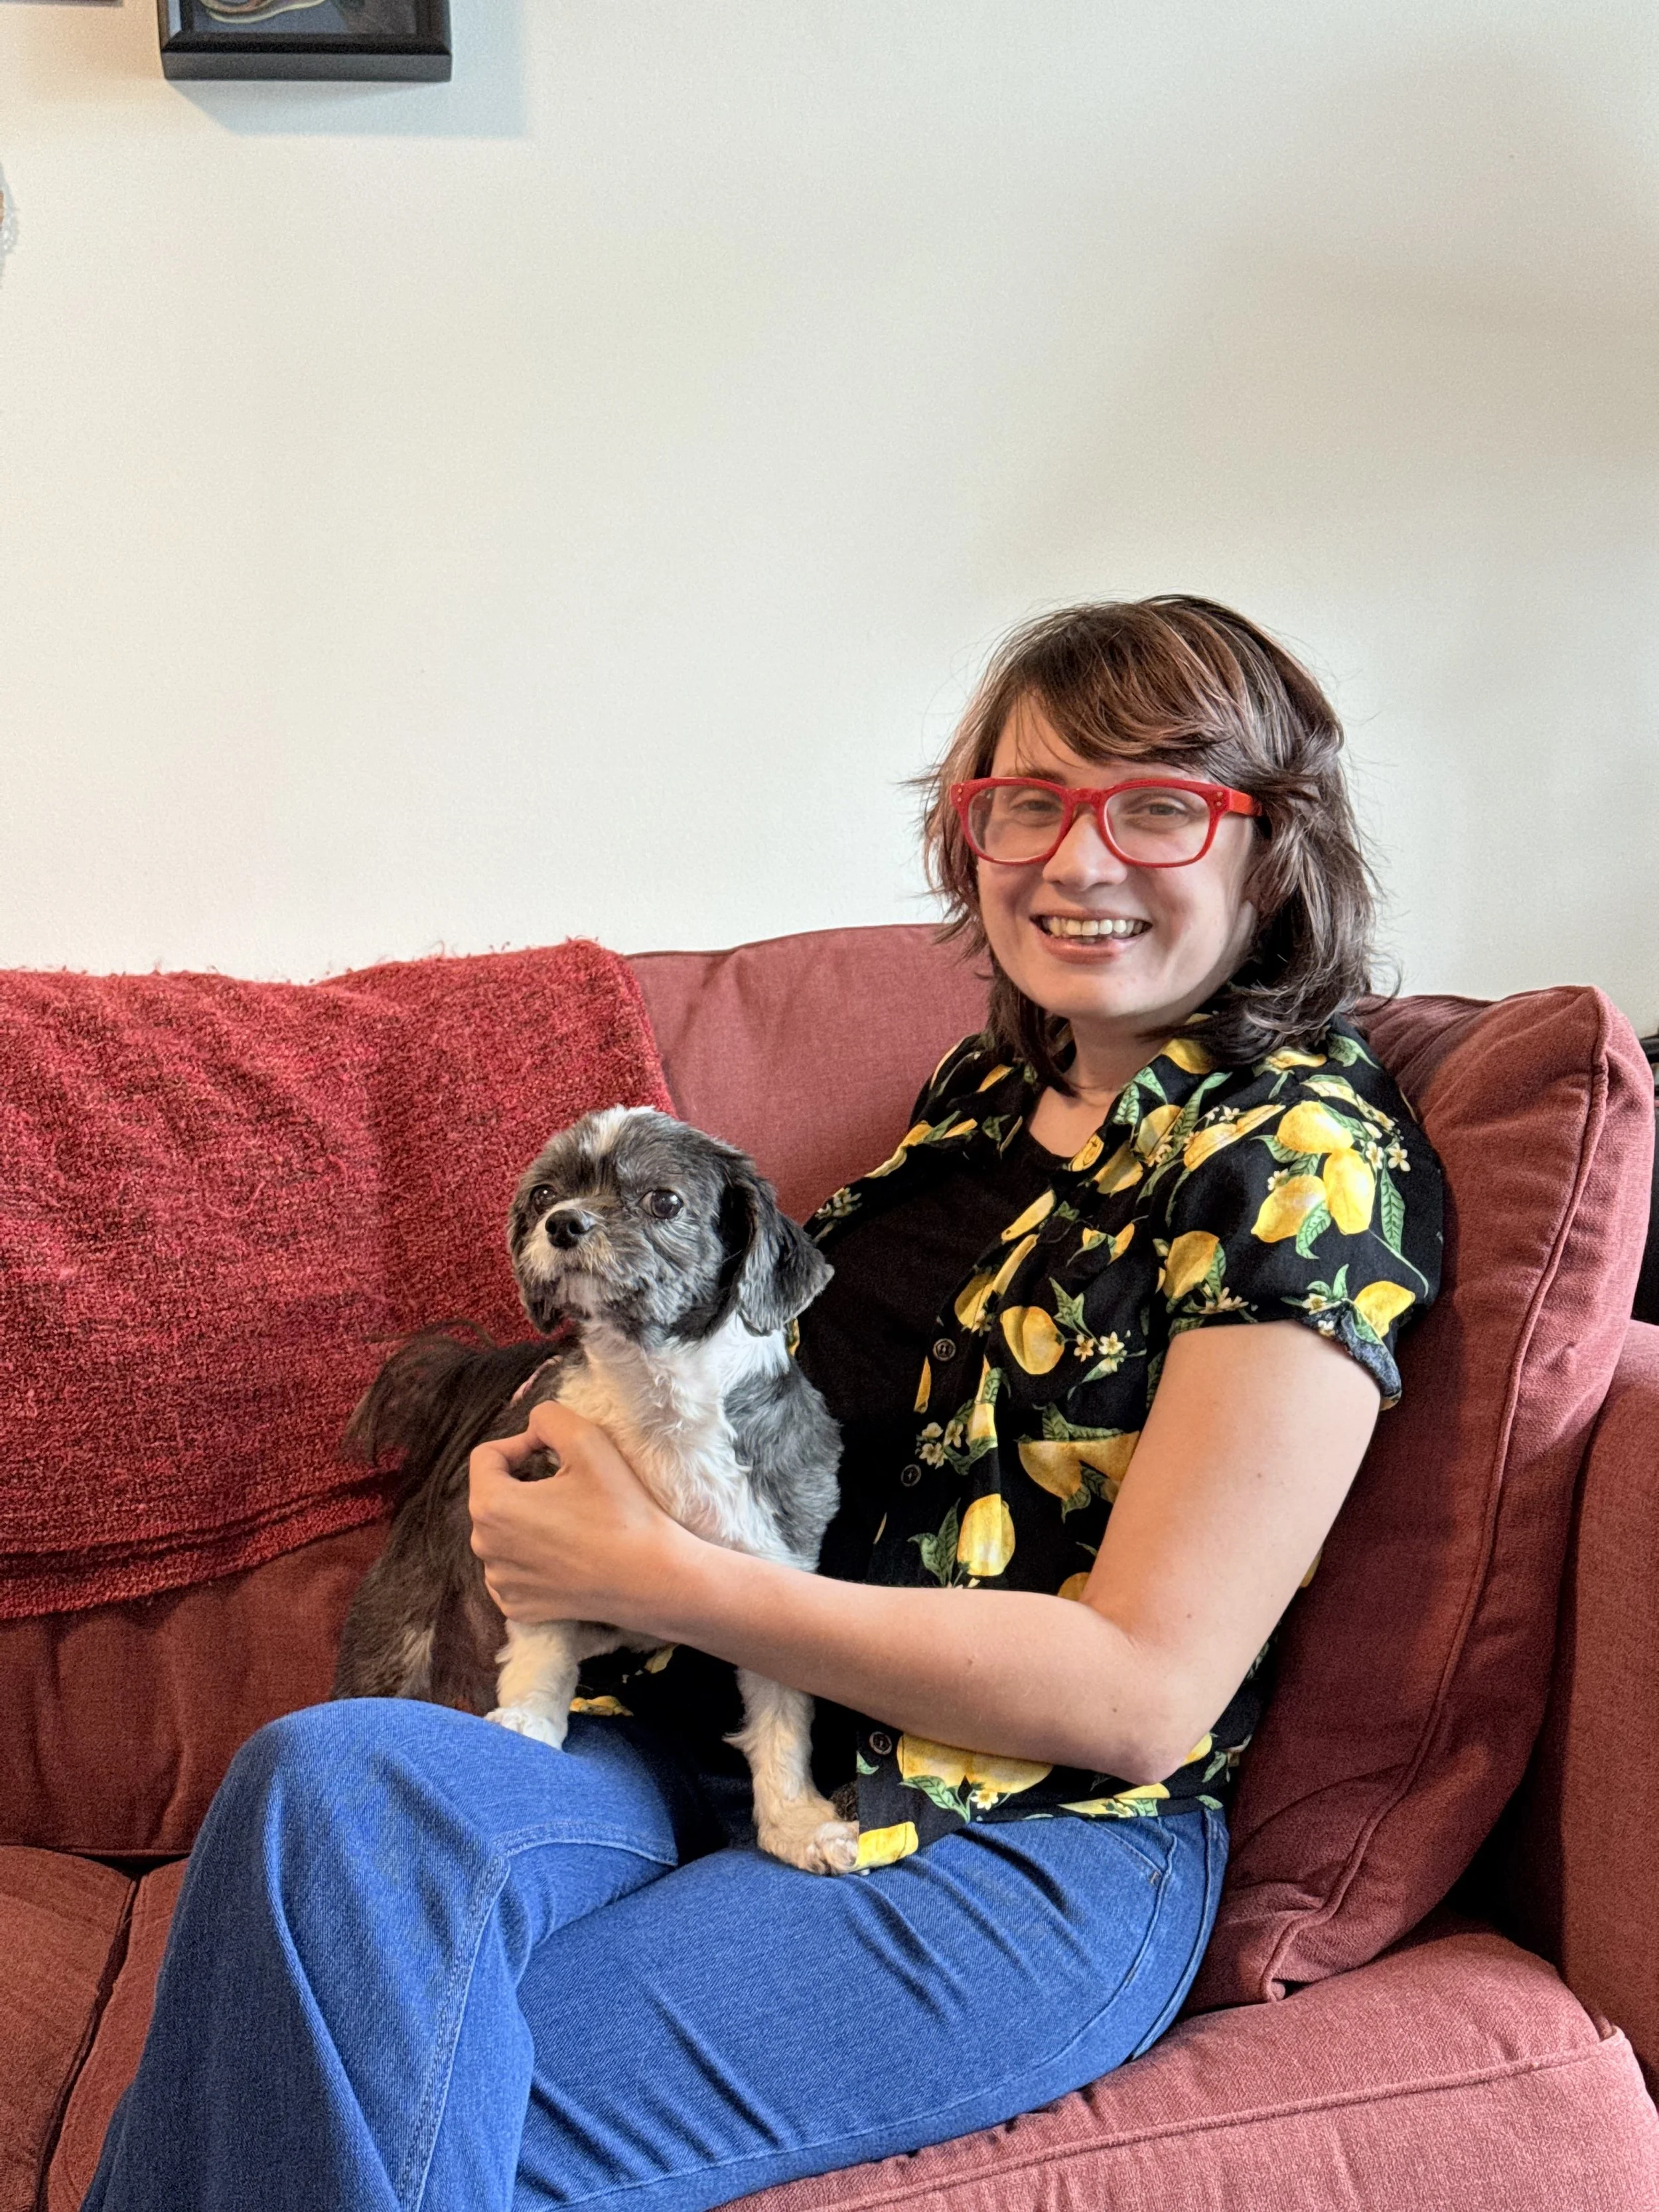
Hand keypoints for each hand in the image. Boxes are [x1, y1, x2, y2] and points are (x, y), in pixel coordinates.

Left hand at [468, 1399, 696, 1629]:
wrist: (651, 1578)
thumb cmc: (621, 1510)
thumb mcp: (589, 1441)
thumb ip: (549, 1417)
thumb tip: (534, 1427)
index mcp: (492, 1505)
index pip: (486, 1457)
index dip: (521, 1445)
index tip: (553, 1453)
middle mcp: (485, 1547)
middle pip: (492, 1495)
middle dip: (522, 1484)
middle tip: (567, 1485)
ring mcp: (500, 1582)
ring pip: (501, 1533)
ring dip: (526, 1520)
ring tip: (569, 1520)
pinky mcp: (517, 1607)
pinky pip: (511, 1569)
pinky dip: (530, 1557)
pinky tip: (564, 1554)